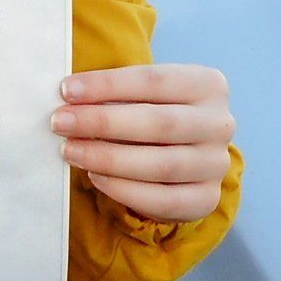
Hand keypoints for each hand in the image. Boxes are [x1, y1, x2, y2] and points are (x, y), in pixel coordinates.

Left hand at [50, 63, 233, 222]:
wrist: (186, 154)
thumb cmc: (154, 114)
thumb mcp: (145, 94)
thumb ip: (116, 93)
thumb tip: (68, 97)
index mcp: (208, 85)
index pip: (154, 80)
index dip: (108, 85)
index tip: (66, 90)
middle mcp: (220, 123)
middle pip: (158, 123)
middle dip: (103, 122)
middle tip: (61, 122)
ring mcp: (216, 164)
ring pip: (161, 164)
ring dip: (108, 158)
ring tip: (71, 151)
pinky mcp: (206, 198)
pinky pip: (163, 199)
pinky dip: (125, 190)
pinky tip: (95, 177)